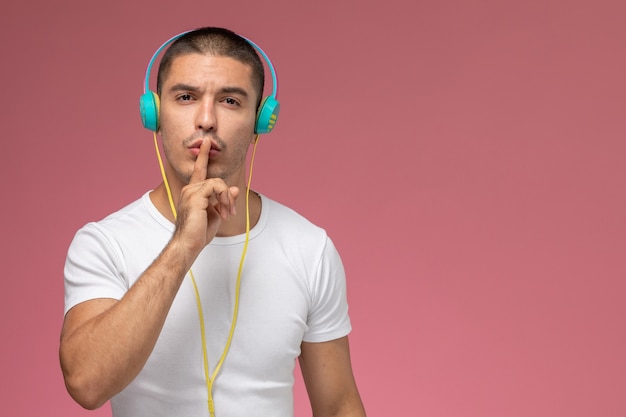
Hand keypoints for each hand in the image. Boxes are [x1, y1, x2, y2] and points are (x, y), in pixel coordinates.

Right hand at [172, 138, 239, 256]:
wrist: (188, 245)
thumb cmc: (198, 233)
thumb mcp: (216, 214)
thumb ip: (224, 200)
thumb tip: (234, 188)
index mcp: (192, 192)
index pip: (199, 170)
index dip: (204, 156)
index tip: (207, 142)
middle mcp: (189, 189)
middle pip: (216, 180)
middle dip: (227, 196)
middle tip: (230, 212)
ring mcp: (191, 191)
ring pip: (218, 183)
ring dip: (227, 199)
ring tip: (226, 214)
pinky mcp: (195, 196)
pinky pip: (217, 187)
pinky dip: (224, 198)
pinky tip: (222, 212)